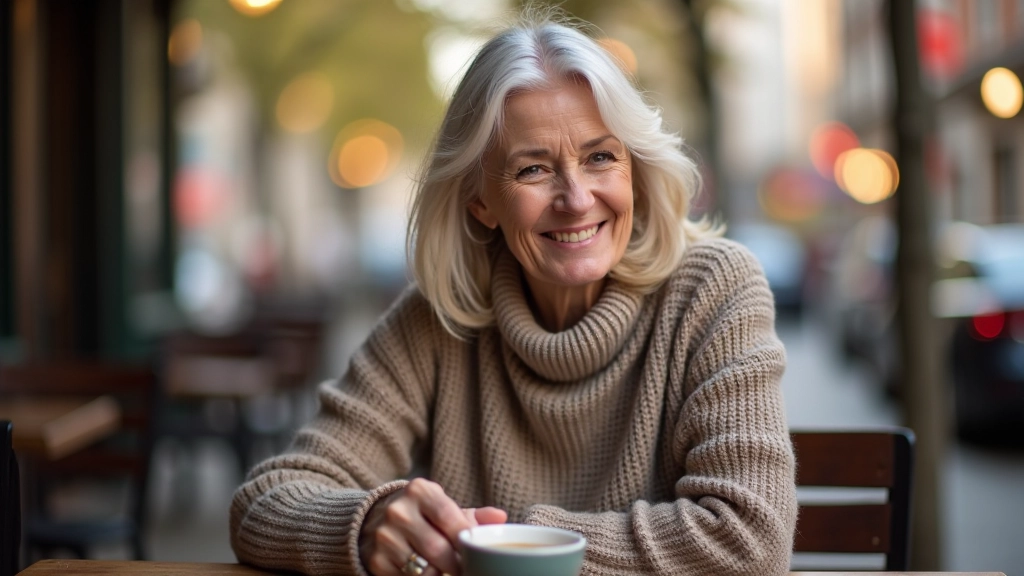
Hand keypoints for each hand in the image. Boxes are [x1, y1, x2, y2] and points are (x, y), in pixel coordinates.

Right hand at [359, 478, 506, 575]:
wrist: (375, 521)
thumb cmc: (422, 515)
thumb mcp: (444, 507)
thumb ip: (474, 515)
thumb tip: (501, 518)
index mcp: (419, 491)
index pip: (449, 518)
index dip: (466, 540)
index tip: (477, 554)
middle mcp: (398, 511)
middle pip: (437, 549)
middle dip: (457, 566)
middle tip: (467, 571)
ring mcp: (384, 536)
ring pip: (423, 569)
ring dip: (441, 575)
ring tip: (449, 572)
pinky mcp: (376, 560)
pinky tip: (430, 574)